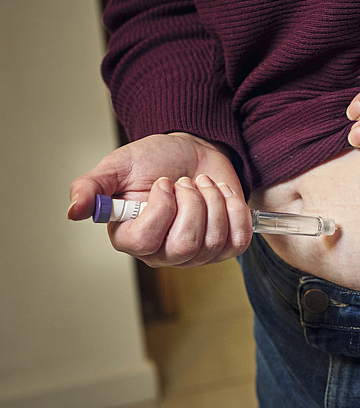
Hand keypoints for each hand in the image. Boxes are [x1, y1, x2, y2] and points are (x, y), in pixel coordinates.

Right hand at [68, 133, 252, 266]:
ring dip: (214, 200)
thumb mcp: (118, 166)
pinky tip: (224, 194)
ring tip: (202, 183)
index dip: (161, 209)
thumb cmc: (155, 161)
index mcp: (131, 237)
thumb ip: (91, 187)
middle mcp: (163, 253)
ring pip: (214, 240)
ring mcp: (196, 254)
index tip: (164, 182)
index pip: (146, 241)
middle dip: (194, 203)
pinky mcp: (225, 246)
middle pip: (186, 245)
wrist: (192, 153)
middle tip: (186, 181)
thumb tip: (73, 210)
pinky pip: (239, 241)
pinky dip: (236, 211)